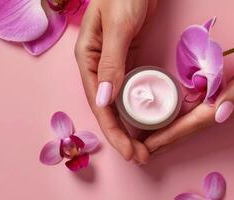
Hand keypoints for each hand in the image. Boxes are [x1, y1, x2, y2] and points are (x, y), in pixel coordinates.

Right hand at [74, 0, 156, 163]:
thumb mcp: (118, 27)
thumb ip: (111, 62)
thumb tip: (105, 100)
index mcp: (87, 58)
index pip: (99, 103)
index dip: (112, 131)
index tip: (129, 151)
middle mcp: (96, 64)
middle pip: (107, 108)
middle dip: (121, 135)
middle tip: (140, 156)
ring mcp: (113, 62)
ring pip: (118, 101)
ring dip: (130, 125)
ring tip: (143, 146)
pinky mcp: (129, 57)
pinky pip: (131, 87)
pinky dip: (137, 105)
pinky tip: (146, 119)